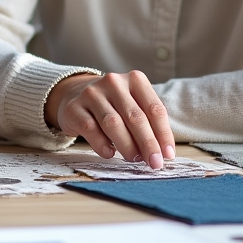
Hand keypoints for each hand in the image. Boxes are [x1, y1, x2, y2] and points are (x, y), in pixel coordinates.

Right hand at [44, 70, 174, 168]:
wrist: (76, 94)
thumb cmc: (114, 105)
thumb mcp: (134, 106)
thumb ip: (148, 124)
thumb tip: (161, 153)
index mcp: (134, 79)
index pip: (154, 108)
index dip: (163, 134)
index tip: (168, 155)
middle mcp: (112, 82)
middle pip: (135, 117)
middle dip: (148, 143)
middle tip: (154, 163)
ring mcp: (91, 93)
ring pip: (113, 123)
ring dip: (127, 146)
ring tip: (134, 158)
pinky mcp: (74, 107)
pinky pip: (91, 129)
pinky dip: (102, 145)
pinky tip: (110, 153)